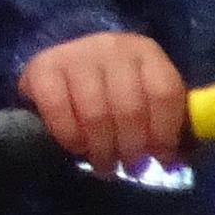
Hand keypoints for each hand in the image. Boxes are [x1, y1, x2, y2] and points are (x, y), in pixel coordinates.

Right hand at [17, 28, 192, 175]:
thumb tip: (173, 160)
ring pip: (95, 113)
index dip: (165, 132)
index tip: (162, 159)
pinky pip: (58, 109)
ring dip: (102, 148)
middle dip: (131, 147)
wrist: (69, 68)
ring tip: (104, 163)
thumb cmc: (115, 91)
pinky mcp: (42, 67)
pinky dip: (69, 135)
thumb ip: (164, 122)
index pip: (163, 93)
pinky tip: (77, 146)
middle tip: (129, 167)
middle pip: (129, 108)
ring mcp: (74, 54)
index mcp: (145, 52)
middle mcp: (111, 47)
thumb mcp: (146, 96)